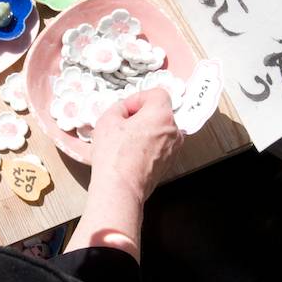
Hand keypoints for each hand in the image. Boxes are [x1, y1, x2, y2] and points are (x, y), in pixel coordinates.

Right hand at [89, 89, 182, 203]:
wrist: (121, 187)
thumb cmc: (115, 156)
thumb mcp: (107, 120)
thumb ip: (119, 108)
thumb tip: (123, 110)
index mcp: (162, 115)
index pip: (156, 94)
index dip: (138, 98)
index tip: (126, 109)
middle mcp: (173, 131)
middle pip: (159, 113)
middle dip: (140, 116)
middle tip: (122, 124)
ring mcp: (173, 149)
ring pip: (159, 131)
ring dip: (143, 132)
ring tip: (123, 141)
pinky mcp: (168, 163)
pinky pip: (159, 147)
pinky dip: (146, 146)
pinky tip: (129, 153)